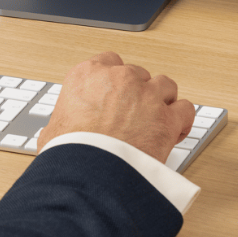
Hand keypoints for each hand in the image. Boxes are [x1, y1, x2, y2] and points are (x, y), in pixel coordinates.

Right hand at [37, 51, 194, 164]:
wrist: (90, 174)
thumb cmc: (69, 154)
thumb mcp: (52, 132)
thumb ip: (60, 125)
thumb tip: (54, 136)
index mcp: (87, 75)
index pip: (108, 62)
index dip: (113, 81)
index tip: (114, 94)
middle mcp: (120, 79)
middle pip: (138, 74)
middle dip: (137, 92)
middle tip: (132, 114)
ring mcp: (147, 95)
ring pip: (165, 85)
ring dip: (162, 100)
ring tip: (156, 118)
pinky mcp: (168, 118)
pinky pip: (185, 109)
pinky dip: (182, 119)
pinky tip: (176, 130)